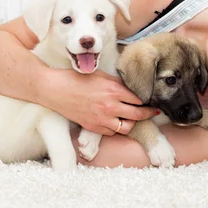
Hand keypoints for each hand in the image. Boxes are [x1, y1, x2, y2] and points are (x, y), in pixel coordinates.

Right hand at [38, 69, 157, 135]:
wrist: (54, 90)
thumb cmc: (75, 78)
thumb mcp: (100, 74)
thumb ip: (116, 82)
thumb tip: (129, 88)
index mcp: (113, 90)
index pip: (138, 99)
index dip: (146, 100)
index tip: (151, 101)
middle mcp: (110, 106)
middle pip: (138, 114)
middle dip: (148, 114)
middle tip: (153, 112)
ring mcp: (101, 118)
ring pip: (127, 127)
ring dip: (132, 123)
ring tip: (133, 118)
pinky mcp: (93, 127)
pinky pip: (111, 132)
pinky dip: (116, 128)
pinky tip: (116, 122)